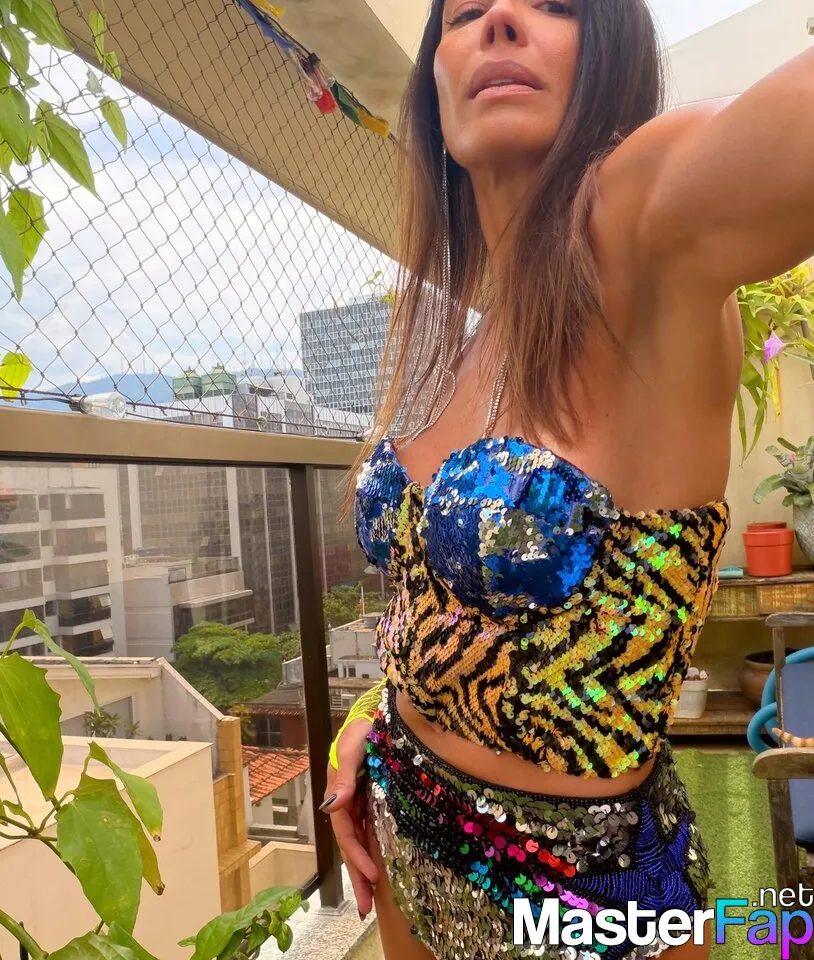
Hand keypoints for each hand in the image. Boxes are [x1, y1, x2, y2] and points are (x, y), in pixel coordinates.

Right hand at [320, 717, 378, 916]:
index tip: (371, 876)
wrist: (379, 712)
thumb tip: (332, 807)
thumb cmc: (364, 727)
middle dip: (357, 875)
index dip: (356, 854)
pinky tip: (381, 868)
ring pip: (361, 841)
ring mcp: (363, 801)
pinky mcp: (377, 799)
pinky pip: (373, 830)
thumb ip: (344, 775)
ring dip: (363, 869)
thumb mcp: (353, 746)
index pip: (345, 831)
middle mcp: (349, 801)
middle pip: (350, 844)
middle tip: (365, 907)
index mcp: (340, 792)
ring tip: (370, 900)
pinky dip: (374, 851)